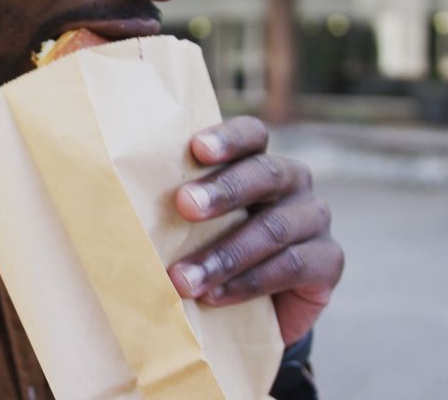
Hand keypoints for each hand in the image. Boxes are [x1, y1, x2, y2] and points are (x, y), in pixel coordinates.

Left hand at [168, 116, 343, 345]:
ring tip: (184, 279)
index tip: (196, 148)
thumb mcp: (192, 225)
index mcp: (257, 160)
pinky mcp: (329, 261)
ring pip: (275, 228)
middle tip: (184, 205)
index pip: (252, 135)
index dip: (227, 138)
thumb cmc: (208, 250)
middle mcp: (292, 182)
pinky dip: (250, 283)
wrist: (251, 311)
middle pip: (265, 174)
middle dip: (224, 191)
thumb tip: (117, 200)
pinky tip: (215, 296)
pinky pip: (293, 266)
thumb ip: (176, 206)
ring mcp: (314, 219)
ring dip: (226, 254)